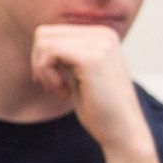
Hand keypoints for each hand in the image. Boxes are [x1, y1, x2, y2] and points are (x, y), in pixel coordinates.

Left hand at [30, 24, 153, 156]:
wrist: (123, 131)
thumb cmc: (100, 109)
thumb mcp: (81, 74)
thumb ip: (66, 56)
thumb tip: (39, 44)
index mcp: (102, 35)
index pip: (53, 32)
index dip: (43, 59)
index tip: (53, 83)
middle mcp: (102, 33)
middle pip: (45, 33)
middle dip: (39, 62)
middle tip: (52, 87)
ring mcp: (99, 43)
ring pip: (44, 42)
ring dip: (42, 70)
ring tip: (59, 90)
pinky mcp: (91, 58)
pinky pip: (49, 53)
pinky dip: (47, 75)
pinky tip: (63, 92)